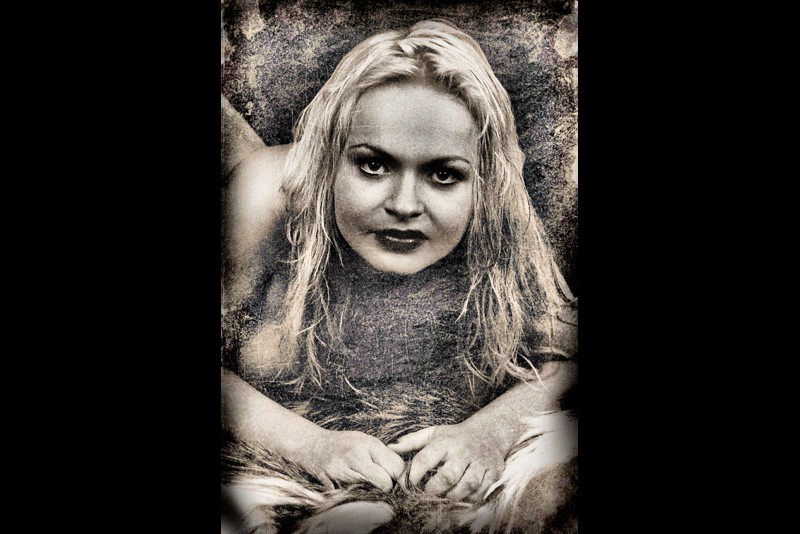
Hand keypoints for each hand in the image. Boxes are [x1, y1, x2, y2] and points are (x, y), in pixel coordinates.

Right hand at [303, 429, 405, 491]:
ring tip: (368, 487)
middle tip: (384, 487)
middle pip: (385, 484)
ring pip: (370, 493)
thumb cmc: (343, 444)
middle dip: (387, 488)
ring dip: (373, 494)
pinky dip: (357, 499)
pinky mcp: (331, 485)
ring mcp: (342, 472)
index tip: (397, 481)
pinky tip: (355, 492)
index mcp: (368, 444)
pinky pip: (352, 498)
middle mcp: (355, 457)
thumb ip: (384, 455)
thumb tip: (404, 472)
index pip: (395, 468)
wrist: (311, 445)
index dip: (399, 478)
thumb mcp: (365, 441)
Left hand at [387, 423, 505, 502]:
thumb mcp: (433, 433)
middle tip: (427, 494)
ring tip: (443, 497)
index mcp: (445, 442)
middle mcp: (463, 452)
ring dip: (452, 496)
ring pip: (466, 485)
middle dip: (434, 490)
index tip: (408, 485)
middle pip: (448, 476)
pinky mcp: (492, 473)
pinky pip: (481, 491)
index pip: (426, 459)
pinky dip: (469, 498)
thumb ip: (411, 441)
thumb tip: (389, 447)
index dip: (414, 475)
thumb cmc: (455, 436)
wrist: (489, 433)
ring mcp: (479, 462)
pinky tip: (460, 497)